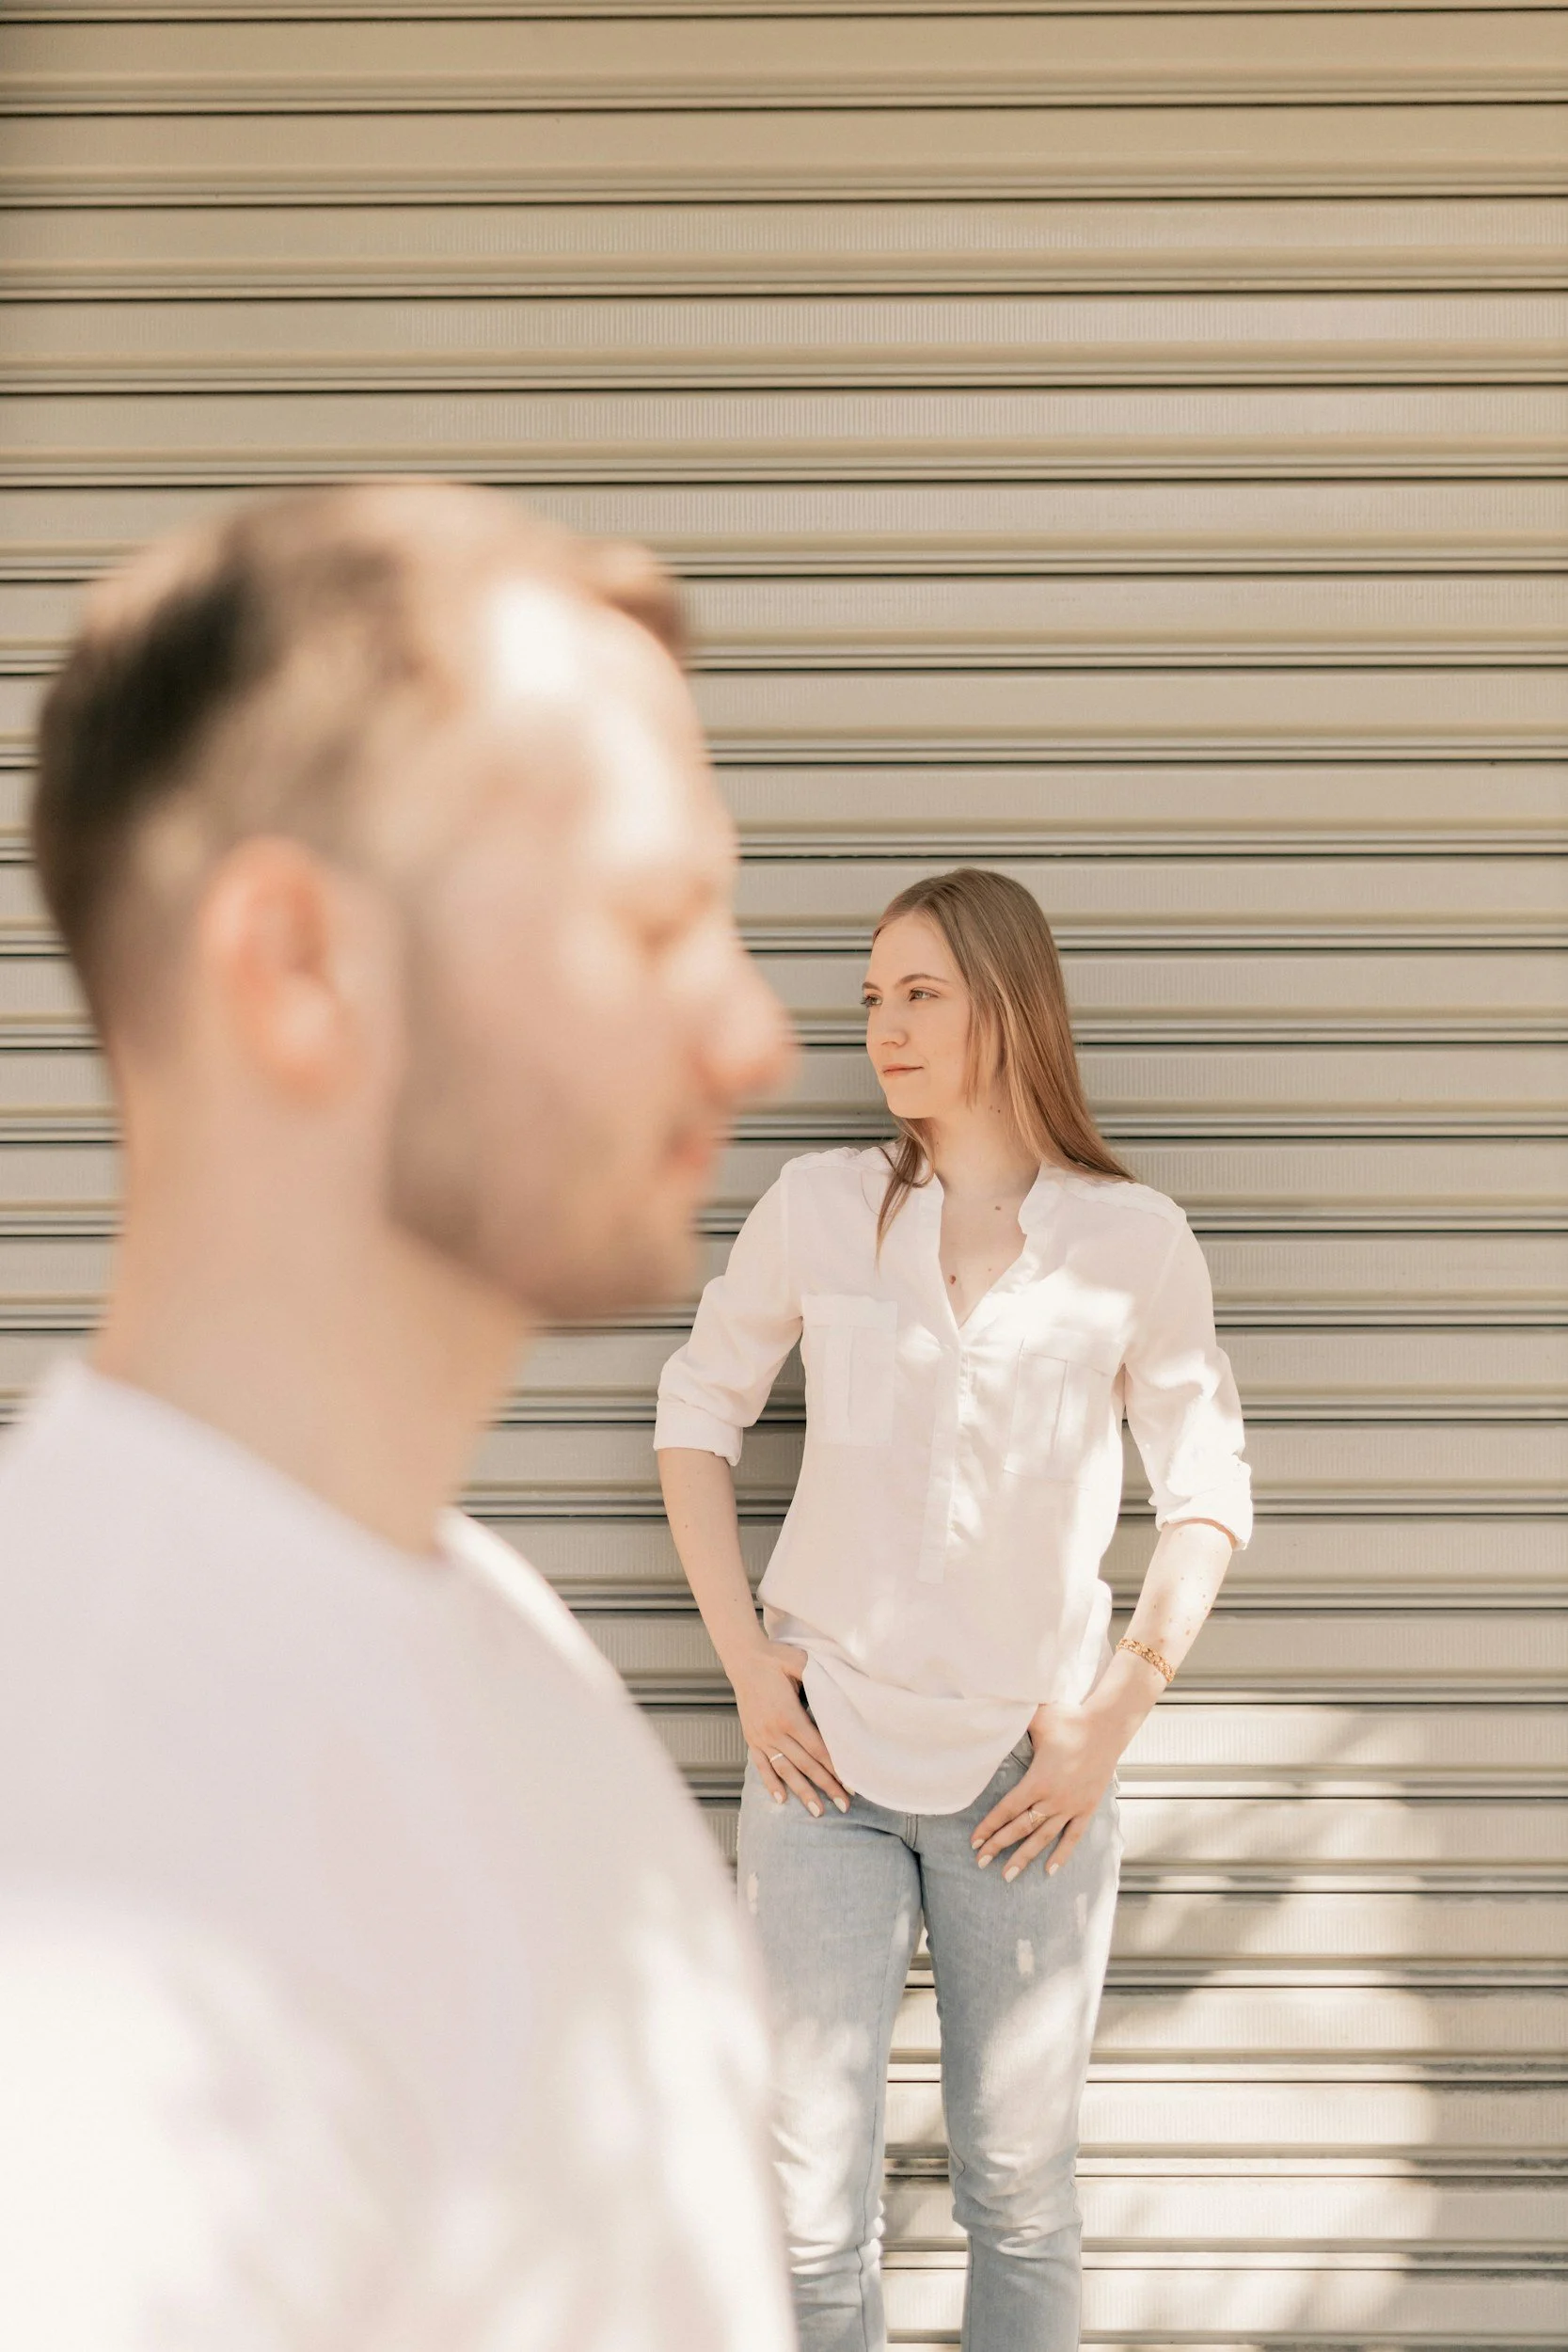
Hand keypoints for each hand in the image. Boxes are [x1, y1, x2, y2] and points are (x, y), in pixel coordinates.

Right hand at [731, 1640, 850, 1815]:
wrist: (744, 1658)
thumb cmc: (776, 1658)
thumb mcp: (800, 1662)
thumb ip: (818, 1677)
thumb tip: (842, 1686)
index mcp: (789, 1715)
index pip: (818, 1749)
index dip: (835, 1768)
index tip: (850, 1784)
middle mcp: (774, 1731)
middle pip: (806, 1765)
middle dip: (826, 1786)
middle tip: (845, 1806)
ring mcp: (761, 1737)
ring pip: (785, 1770)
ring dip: (802, 1792)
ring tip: (818, 1811)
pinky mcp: (752, 1738)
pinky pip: (762, 1766)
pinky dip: (770, 1783)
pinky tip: (781, 1800)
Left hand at [970, 1699, 1125, 1880]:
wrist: (1107, 1728)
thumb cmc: (1070, 1720)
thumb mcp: (1038, 1717)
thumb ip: (1013, 1717)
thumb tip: (988, 1707)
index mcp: (1038, 1779)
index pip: (1007, 1809)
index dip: (989, 1826)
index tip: (974, 1841)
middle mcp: (1053, 1798)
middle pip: (1021, 1828)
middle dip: (998, 1846)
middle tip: (981, 1863)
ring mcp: (1071, 1806)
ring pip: (1043, 1838)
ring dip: (1024, 1857)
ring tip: (1007, 1876)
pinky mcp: (1087, 1808)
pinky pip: (1073, 1836)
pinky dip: (1062, 1854)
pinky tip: (1049, 1871)